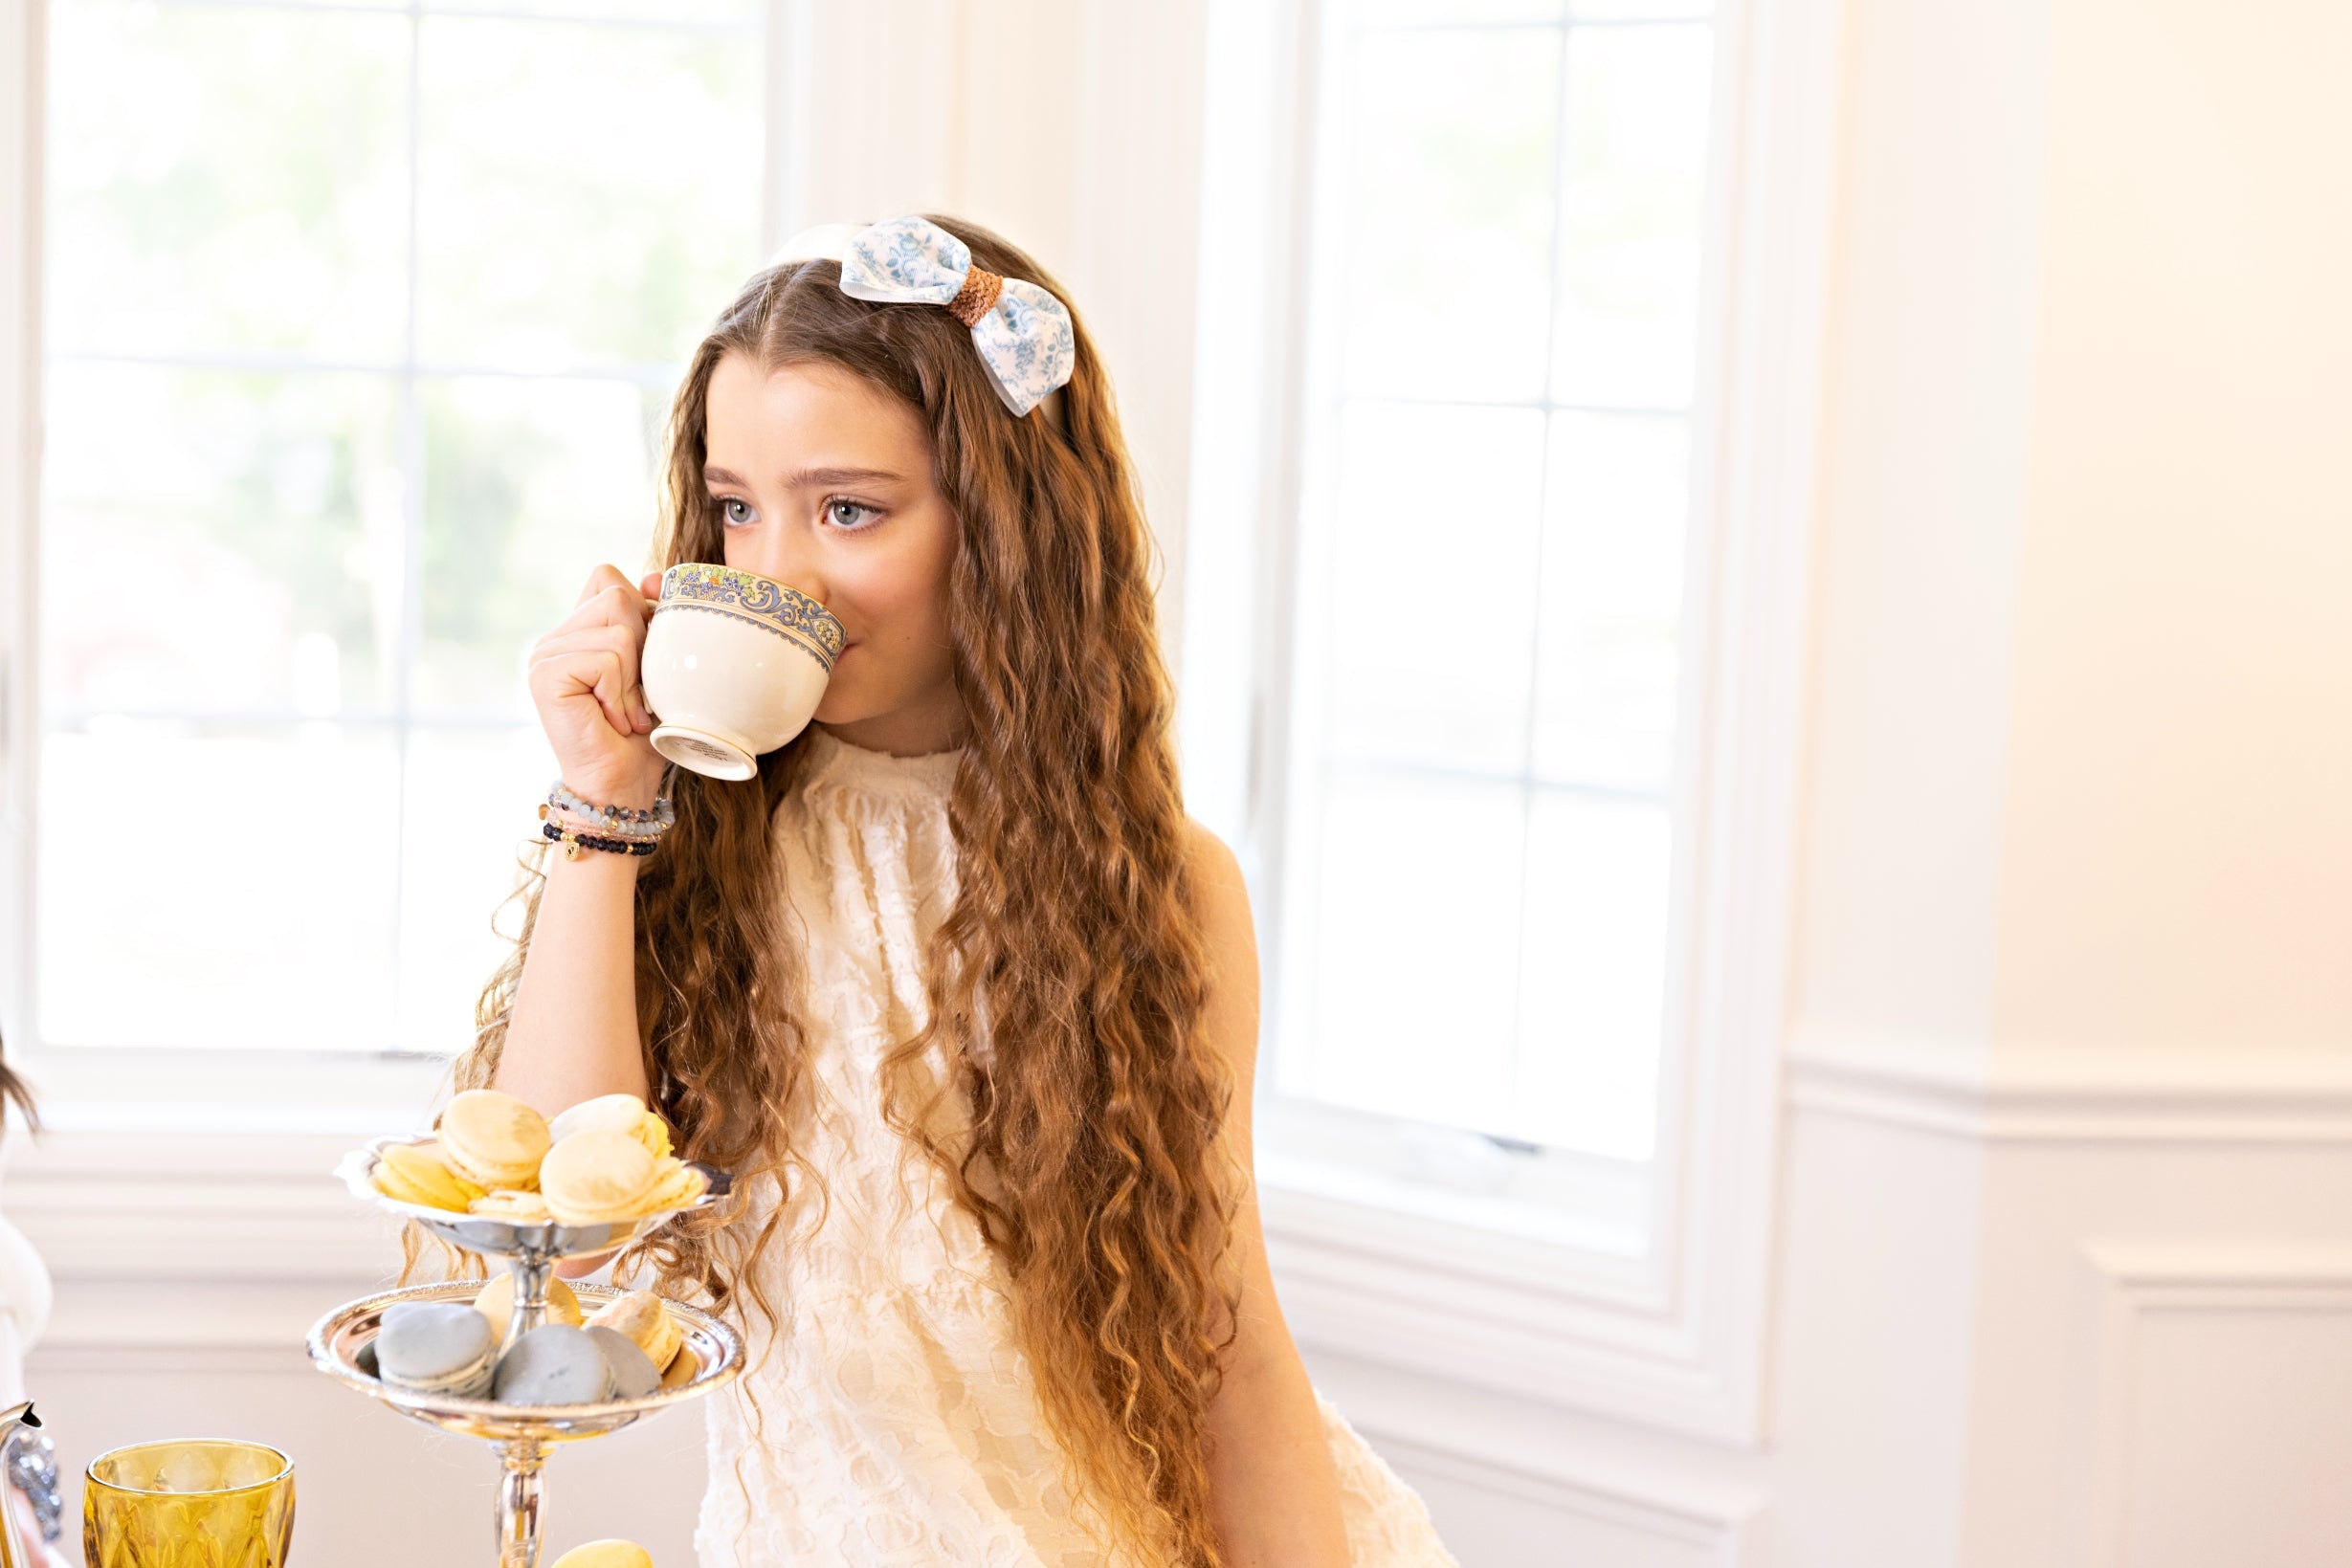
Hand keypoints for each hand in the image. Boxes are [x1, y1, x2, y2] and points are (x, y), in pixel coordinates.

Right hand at [527, 566, 668, 808]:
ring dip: (635, 680)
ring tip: (624, 712)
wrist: (621, 785)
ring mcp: (545, 652)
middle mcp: (556, 636)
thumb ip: (653, 619)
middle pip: (618, 596)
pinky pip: (607, 658)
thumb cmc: (643, 733)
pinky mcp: (545, 672)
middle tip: (636, 695)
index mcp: (578, 629)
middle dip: (644, 649)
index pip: (608, 578)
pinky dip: (621, 694)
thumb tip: (656, 576)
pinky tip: (611, 719)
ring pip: (618, 630)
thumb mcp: (658, 667)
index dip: (640, 608)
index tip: (645, 660)